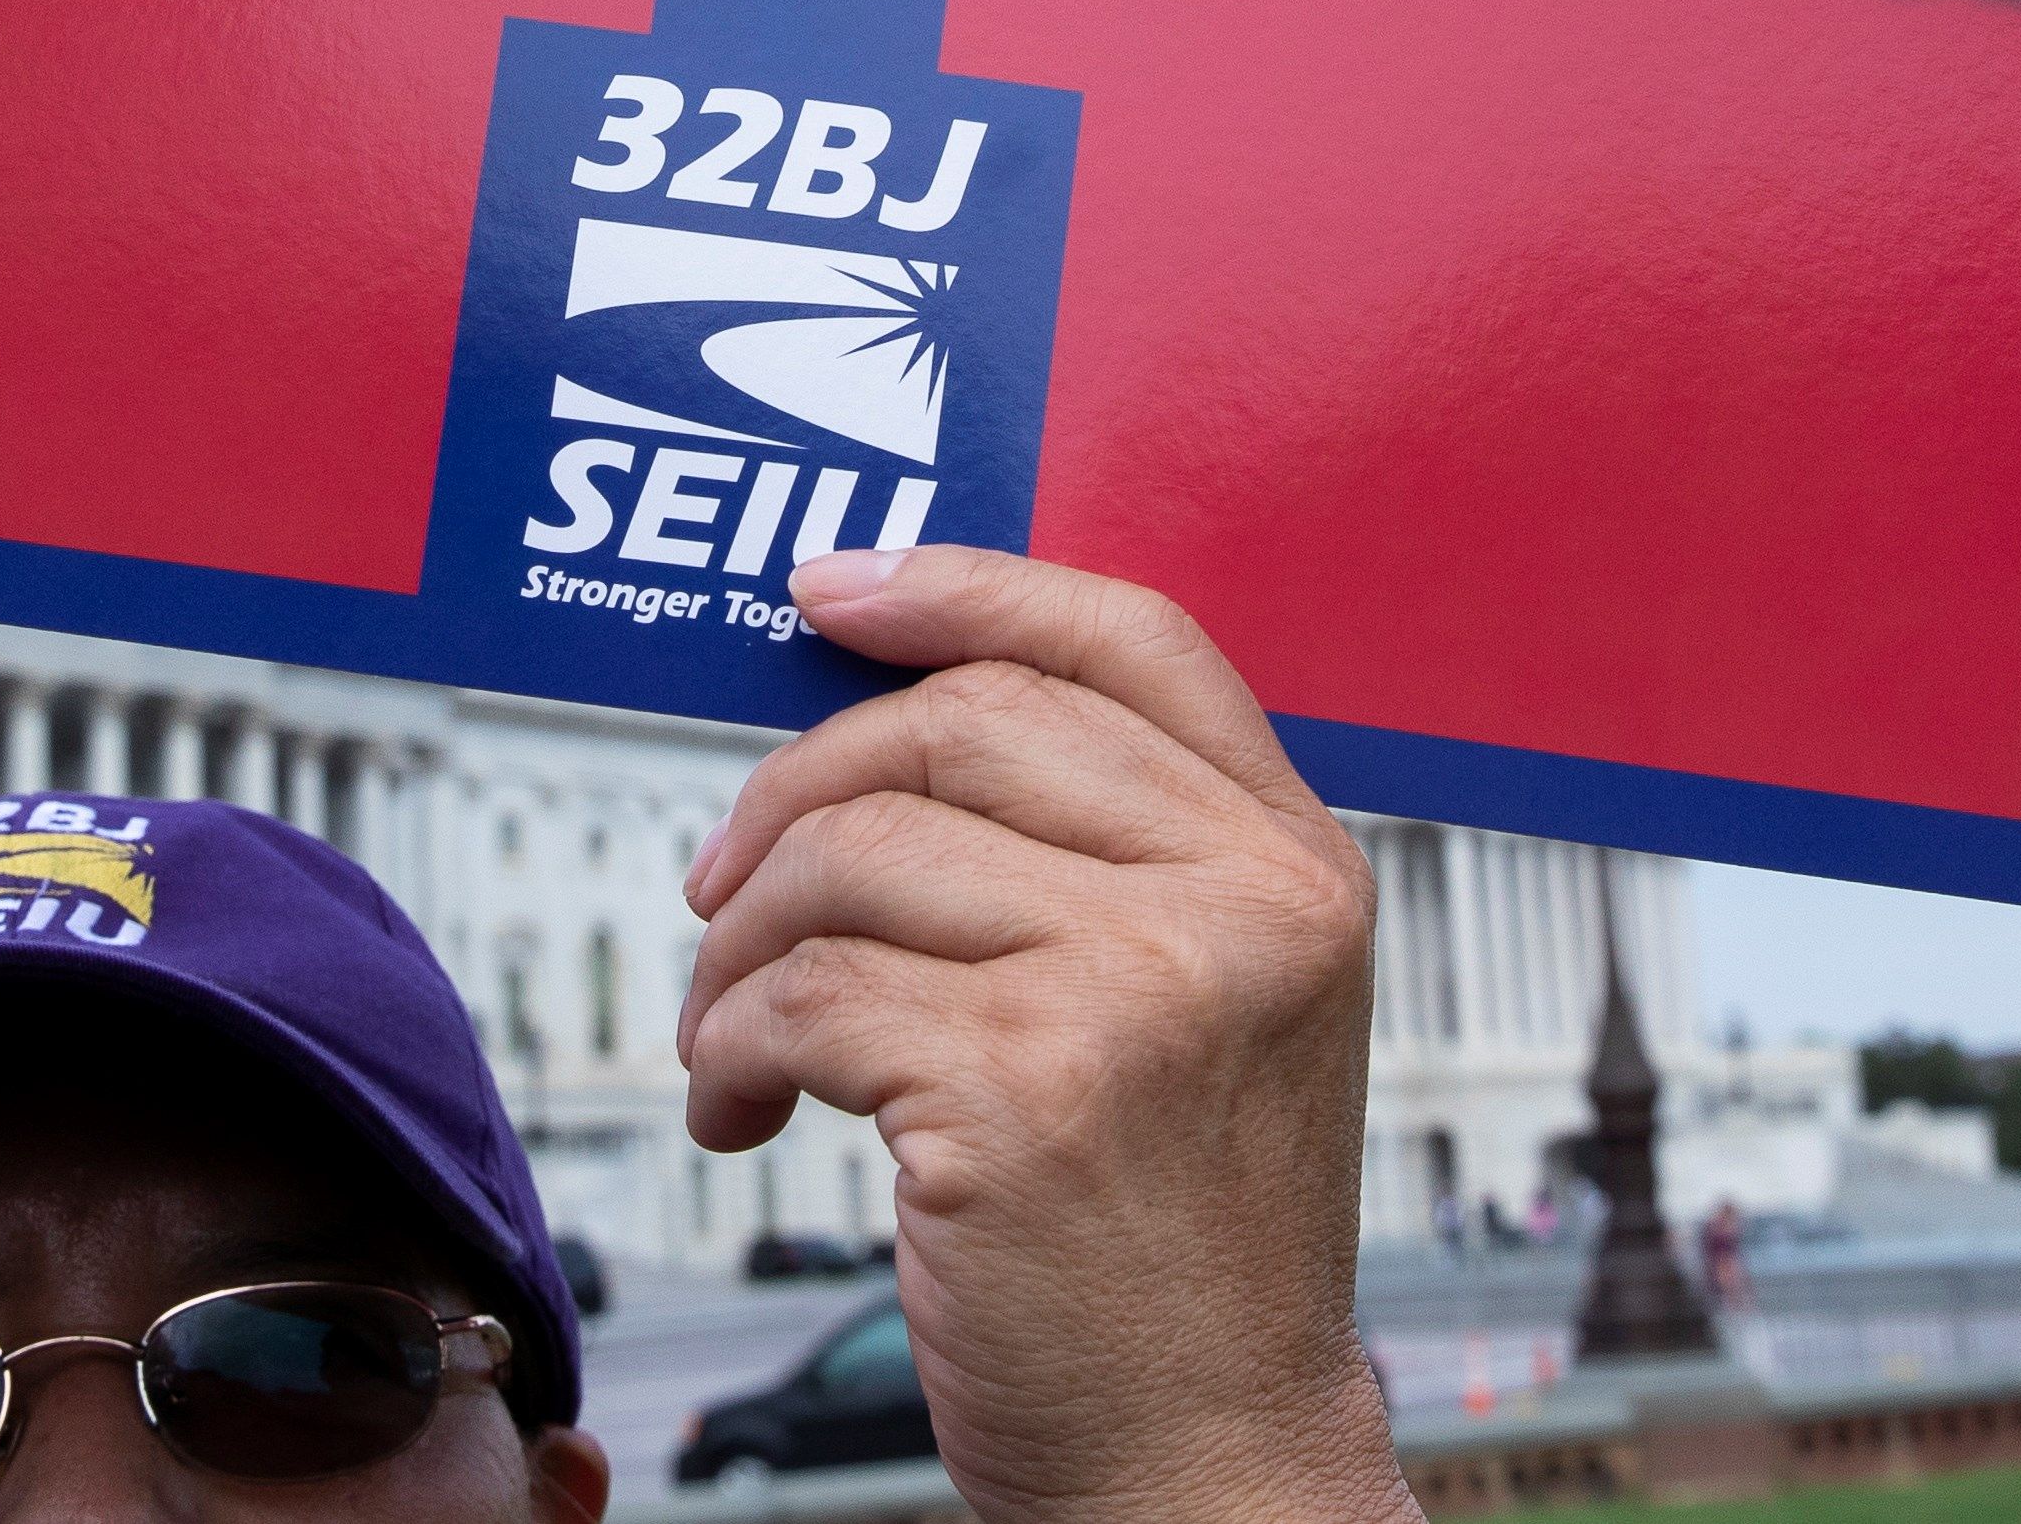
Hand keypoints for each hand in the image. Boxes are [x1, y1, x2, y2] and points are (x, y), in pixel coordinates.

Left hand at [676, 547, 1409, 1523]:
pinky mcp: (1023, 1093)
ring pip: (855, 854)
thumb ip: (1112, 853)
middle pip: (961, 722)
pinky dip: (728, 1050)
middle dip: (798, 791)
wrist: (1205, 1463)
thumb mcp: (1216, 1009)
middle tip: (724, 886)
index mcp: (1295, 864)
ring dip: (742, 946)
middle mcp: (1241, 907)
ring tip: (733, 1034)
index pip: (1126, 638)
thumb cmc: (1179, 1248)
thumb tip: (885, 702)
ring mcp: (1139, 993)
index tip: (830, 591)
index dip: (962, 585)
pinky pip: (803, 998)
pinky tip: (739, 1113)